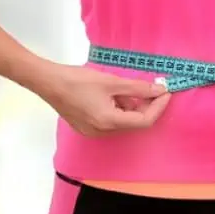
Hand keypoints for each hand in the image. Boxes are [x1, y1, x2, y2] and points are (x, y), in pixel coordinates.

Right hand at [40, 65, 170, 136]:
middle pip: (133, 122)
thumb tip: (160, 90)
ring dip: (129, 106)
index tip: (166, 91)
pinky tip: (111, 94)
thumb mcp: (111, 81)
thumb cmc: (78, 80)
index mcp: (109, 122)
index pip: (144, 121)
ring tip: (121, 87)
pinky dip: (117, 109)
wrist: (48, 83)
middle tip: (147, 86)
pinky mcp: (87, 127)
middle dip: (144, 105)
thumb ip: (138, 88)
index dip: (158, 107)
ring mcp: (93, 132)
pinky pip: (110, 121)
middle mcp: (102, 133)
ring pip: (122, 122)